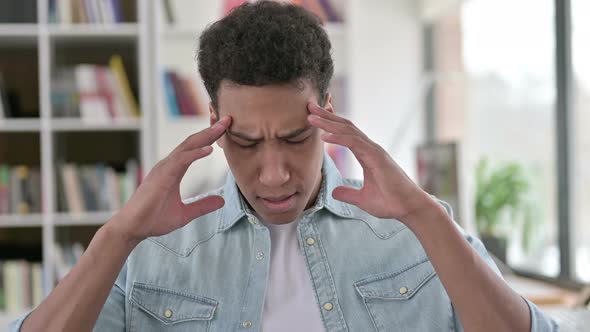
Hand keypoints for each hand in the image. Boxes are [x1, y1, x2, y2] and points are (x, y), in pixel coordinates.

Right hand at [108, 116, 231, 243]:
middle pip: (193, 142)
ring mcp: (164, 168)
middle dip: (211, 130)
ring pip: (188, 146)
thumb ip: (202, 205)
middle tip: (228, 119)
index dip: (210, 138)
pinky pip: (181, 160)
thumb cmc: (153, 219)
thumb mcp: (185, 213)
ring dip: (206, 136)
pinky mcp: (162, 176)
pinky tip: (209, 149)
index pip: (194, 148)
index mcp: (173, 169)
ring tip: (222, 127)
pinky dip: (195, 153)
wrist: (133, 228)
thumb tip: (221, 201)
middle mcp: (168, 164)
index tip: (225, 129)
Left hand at [307, 104, 434, 220]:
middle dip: (326, 116)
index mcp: (367, 154)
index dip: (331, 124)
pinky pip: (354, 143)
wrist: (409, 208)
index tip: (315, 117)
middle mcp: (370, 148)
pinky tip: (324, 136)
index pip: (346, 134)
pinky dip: (338, 138)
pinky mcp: (377, 157)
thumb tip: (335, 192)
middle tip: (309, 107)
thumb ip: (348, 193)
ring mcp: (374, 151)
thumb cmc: (391, 202)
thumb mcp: (362, 199)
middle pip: (345, 126)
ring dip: (328, 123)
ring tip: (311, 117)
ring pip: (348, 131)